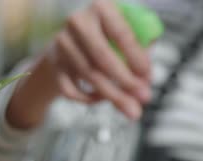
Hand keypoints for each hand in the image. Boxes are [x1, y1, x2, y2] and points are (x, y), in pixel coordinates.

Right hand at [8, 0, 151, 128]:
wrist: (71, 26)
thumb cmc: (108, 27)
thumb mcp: (125, 23)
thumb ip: (140, 42)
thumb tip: (145, 77)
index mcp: (100, 6)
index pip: (121, 34)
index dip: (136, 57)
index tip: (147, 75)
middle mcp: (77, 22)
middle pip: (102, 59)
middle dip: (126, 82)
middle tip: (145, 98)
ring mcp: (62, 43)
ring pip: (89, 76)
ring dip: (114, 96)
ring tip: (132, 109)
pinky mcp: (54, 62)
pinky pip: (70, 89)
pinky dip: (87, 98)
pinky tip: (103, 98)